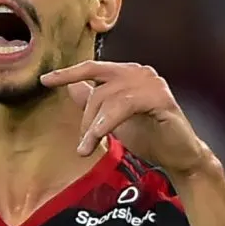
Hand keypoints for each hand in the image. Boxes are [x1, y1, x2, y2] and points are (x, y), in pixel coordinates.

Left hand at [40, 61, 218, 178]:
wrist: (179, 157)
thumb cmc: (149, 137)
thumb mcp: (112, 119)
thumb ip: (94, 101)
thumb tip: (70, 87)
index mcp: (128, 73)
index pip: (93, 68)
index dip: (68, 73)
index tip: (45, 80)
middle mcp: (141, 72)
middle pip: (98, 84)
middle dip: (86, 116)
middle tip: (83, 144)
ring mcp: (153, 83)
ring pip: (109, 96)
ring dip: (94, 125)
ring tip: (87, 148)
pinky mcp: (161, 99)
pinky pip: (124, 106)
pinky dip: (107, 122)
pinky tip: (99, 138)